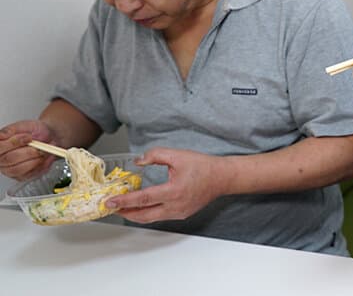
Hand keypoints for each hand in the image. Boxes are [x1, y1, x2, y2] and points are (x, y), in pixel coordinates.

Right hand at [0, 121, 57, 179]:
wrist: (48, 137)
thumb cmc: (34, 132)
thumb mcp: (25, 125)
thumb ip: (12, 130)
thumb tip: (2, 135)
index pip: (0, 147)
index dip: (14, 143)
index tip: (29, 137)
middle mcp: (1, 159)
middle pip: (9, 159)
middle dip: (29, 152)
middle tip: (40, 146)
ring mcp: (9, 169)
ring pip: (18, 169)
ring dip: (35, 160)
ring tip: (43, 152)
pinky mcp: (20, 177)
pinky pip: (29, 174)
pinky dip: (41, 166)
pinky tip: (45, 158)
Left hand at [106, 147, 224, 223]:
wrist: (222, 177)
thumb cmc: (203, 166)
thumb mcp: (178, 155)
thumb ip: (155, 155)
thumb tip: (138, 161)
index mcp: (174, 191)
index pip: (142, 199)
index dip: (124, 201)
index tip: (109, 202)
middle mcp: (175, 206)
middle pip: (143, 215)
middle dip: (124, 212)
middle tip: (111, 207)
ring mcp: (179, 213)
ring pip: (151, 218)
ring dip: (135, 214)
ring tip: (123, 208)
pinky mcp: (182, 214)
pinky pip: (160, 216)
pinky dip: (147, 213)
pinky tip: (142, 206)